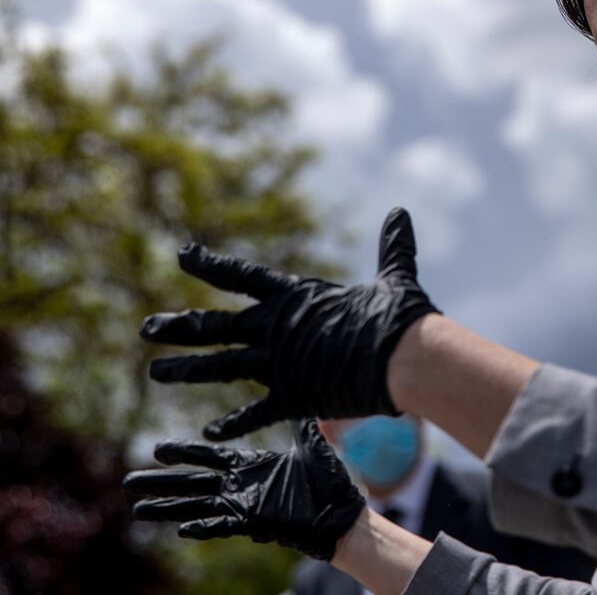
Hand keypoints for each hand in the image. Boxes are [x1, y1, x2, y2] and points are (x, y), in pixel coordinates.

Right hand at [123, 419, 365, 559]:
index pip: (208, 457)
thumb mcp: (312, 445)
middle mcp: (241, 486)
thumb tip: (304, 391)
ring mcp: (245, 506)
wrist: (343, 512)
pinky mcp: (255, 524)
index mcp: (251, 466)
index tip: (156, 449)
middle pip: (192, 482)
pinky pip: (223, 525)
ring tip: (138, 509)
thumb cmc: (328, 481)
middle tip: (127, 482)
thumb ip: (302, 424)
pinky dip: (203, 526)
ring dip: (168, 508)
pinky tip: (180, 529)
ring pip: (198, 506)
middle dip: (160, 482)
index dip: (184, 453)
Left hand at [143, 207, 438, 439]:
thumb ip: (392, 248)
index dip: (210, 264)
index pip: (242, 276)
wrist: (404, 360)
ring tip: (156, 372)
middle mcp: (277, 327)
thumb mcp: (395, 278)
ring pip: (220, 366)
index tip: (182, 255)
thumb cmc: (400, 318)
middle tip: (146, 327)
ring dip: (186, 370)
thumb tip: (401, 213)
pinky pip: (254, 412)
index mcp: (296, 296)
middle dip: (179, 326)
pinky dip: (233, 423)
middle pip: (215, 324)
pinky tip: (209, 430)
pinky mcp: (292, 396)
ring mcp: (280, 363)